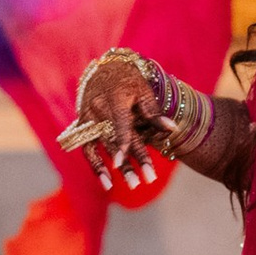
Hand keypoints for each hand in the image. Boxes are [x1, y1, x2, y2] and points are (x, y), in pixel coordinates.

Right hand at [56, 48, 172, 193]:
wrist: (104, 68)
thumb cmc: (129, 80)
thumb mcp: (143, 90)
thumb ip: (154, 112)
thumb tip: (172, 129)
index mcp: (114, 98)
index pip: (119, 123)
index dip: (122, 141)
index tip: (123, 159)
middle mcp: (98, 109)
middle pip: (113, 140)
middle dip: (129, 162)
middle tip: (145, 180)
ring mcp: (88, 119)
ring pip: (99, 148)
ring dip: (111, 169)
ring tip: (128, 186)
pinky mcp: (83, 126)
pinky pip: (87, 149)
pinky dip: (95, 166)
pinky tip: (107, 183)